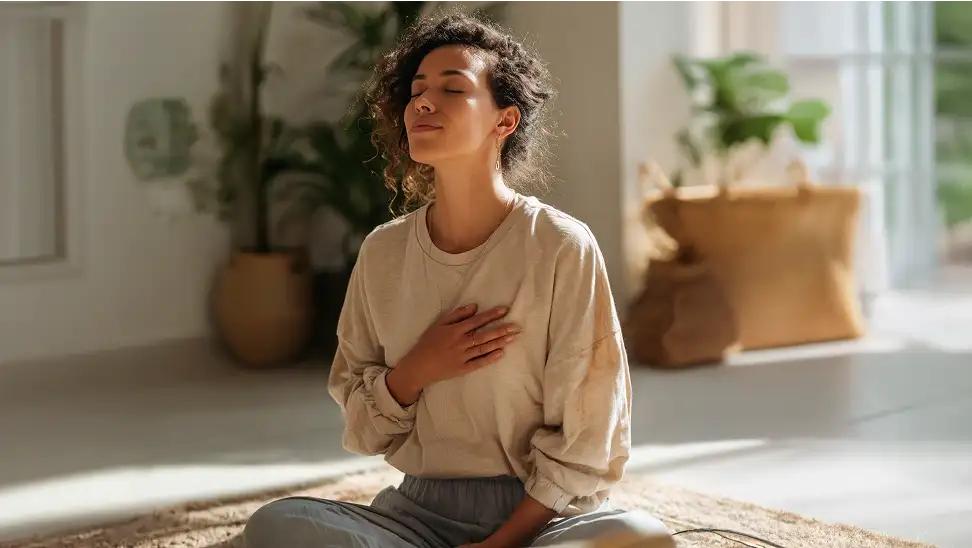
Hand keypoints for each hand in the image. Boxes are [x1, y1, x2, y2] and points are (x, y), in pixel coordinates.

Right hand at [387, 304, 518, 404]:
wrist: (418, 366)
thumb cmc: (428, 343)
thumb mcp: (439, 324)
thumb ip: (457, 315)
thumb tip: (474, 306)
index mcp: (454, 330)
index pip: (476, 321)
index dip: (491, 315)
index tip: (504, 310)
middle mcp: (460, 343)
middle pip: (484, 335)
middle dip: (501, 330)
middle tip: (516, 326)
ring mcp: (462, 357)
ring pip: (484, 348)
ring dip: (499, 342)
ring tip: (513, 337)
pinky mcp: (462, 369)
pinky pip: (479, 363)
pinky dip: (490, 358)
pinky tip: (501, 353)